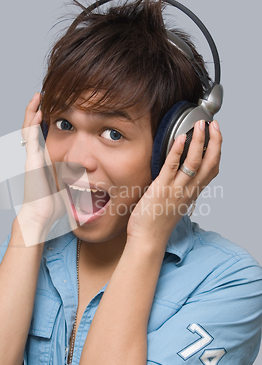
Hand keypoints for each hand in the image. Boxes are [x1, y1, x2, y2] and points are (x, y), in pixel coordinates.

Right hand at [16, 93, 64, 242]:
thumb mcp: (71, 186)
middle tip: (43, 97)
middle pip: (33, 128)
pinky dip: (33, 123)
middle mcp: (36, 156)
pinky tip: (39, 112)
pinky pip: (31, 137)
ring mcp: (32, 157)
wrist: (41, 216)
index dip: (46, 123)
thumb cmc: (54, 205)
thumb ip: (79, 178)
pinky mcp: (32, 160)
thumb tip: (94, 176)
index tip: (55, 110)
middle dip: (37, 112)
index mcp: (45, 161)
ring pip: (29, 129)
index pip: (43, 136)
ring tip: (38, 97)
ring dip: (33, 112)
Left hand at [127, 120, 221, 245]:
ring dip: (199, 141)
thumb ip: (179, 190)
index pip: (212, 170)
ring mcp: (176, 189)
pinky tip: (180, 138)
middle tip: (213, 124)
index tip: (217, 136)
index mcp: (192, 193)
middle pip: (210, 163)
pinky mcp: (161, 188)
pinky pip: (172, 167)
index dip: (217, 151)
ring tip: (200, 125)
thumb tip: (176, 176)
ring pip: (194, 162)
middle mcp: (188, 190)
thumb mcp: (174, 204)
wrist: (148, 239)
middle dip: (215, 141)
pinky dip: (177, 151)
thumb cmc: (156, 223)